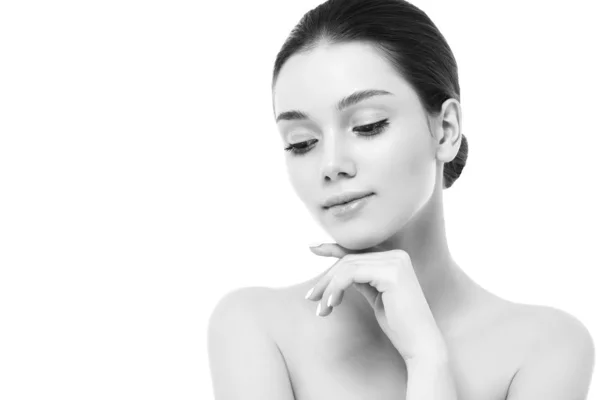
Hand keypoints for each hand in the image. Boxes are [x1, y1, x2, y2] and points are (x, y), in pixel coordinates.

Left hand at [306, 242, 447, 361]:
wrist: (420, 345)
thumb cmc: (399, 325)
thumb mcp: (375, 295)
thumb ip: (361, 278)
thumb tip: (340, 270)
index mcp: (395, 259)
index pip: (357, 252)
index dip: (333, 248)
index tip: (312, 248)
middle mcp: (396, 255)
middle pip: (348, 260)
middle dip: (326, 279)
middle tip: (311, 298)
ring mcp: (395, 262)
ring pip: (347, 267)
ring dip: (328, 287)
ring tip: (321, 309)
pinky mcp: (391, 273)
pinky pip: (351, 274)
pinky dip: (336, 288)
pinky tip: (331, 304)